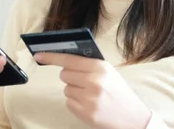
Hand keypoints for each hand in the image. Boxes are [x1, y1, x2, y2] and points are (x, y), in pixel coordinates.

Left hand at [35, 52, 150, 128]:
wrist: (134, 119)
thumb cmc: (119, 93)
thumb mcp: (109, 73)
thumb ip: (89, 65)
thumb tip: (65, 58)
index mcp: (100, 68)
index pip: (69, 59)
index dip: (51, 57)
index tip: (39, 54)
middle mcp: (94, 81)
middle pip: (64, 74)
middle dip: (71, 77)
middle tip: (84, 82)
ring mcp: (89, 98)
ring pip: (66, 89)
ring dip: (75, 91)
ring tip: (91, 96)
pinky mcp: (85, 113)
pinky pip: (68, 102)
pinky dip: (76, 103)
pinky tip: (90, 105)